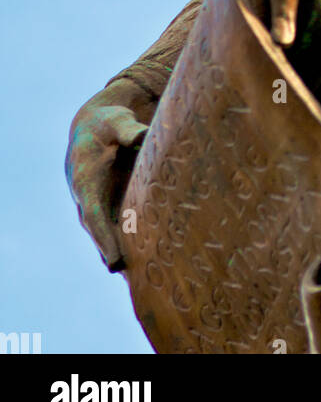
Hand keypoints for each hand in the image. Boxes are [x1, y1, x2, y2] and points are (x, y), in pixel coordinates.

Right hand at [65, 98, 148, 270]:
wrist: (98, 127)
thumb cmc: (108, 123)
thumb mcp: (115, 122)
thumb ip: (126, 130)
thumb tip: (141, 135)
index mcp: (85, 183)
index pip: (94, 217)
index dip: (104, 240)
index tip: (114, 261)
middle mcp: (89, 201)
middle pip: (102, 235)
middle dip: (117, 256)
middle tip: (135, 279)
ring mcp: (99, 207)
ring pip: (111, 238)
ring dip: (126, 257)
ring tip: (146, 280)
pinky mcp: (111, 207)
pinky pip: (120, 231)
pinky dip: (132, 246)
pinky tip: (153, 263)